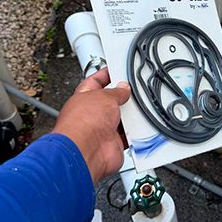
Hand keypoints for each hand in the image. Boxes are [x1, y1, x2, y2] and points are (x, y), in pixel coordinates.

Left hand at [53, 68, 130, 182]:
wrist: (85, 151)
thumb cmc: (83, 123)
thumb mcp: (105, 97)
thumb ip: (116, 92)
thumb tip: (123, 88)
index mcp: (84, 97)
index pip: (95, 82)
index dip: (106, 75)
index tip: (116, 69)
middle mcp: (92, 114)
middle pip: (110, 102)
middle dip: (122, 98)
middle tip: (132, 92)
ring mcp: (101, 130)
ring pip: (121, 120)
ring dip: (129, 117)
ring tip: (137, 110)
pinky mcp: (112, 144)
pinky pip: (128, 137)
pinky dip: (134, 134)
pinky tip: (138, 129)